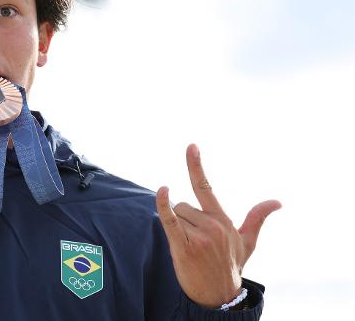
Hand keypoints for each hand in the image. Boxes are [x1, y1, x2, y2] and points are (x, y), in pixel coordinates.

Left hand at [155, 144, 280, 307]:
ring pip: (175, 216)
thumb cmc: (230, 265)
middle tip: (195, 242)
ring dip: (177, 229)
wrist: (219, 295)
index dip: (196, 166)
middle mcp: (212, 225)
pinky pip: (169, 220)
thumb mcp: (246, 241)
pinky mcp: (183, 246)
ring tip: (189, 248)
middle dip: (184, 220)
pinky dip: (163, 206)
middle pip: (183, 206)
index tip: (191, 146)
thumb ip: (257, 218)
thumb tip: (278, 202)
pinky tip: (163, 192)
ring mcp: (198, 236)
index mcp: (222, 221)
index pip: (206, 187)